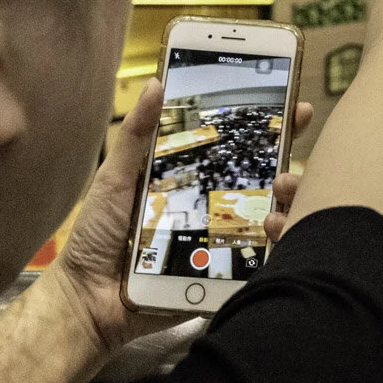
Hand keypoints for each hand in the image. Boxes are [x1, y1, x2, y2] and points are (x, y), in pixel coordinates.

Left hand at [46, 81, 315, 351]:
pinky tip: (272, 232)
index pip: (239, 148)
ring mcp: (223, 241)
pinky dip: (276, 244)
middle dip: (290, 165)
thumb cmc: (98, 235)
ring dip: (289, 203)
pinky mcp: (224, 274)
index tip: (294, 105)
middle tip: (287, 160)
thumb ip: (136, 134)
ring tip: (279, 198)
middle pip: (267, 180)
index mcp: (192, 179)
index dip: (270, 126)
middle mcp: (214, 207)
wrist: (89, 299)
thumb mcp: (115, 177)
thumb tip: (155, 83)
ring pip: (273, 217)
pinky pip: (260, 259)